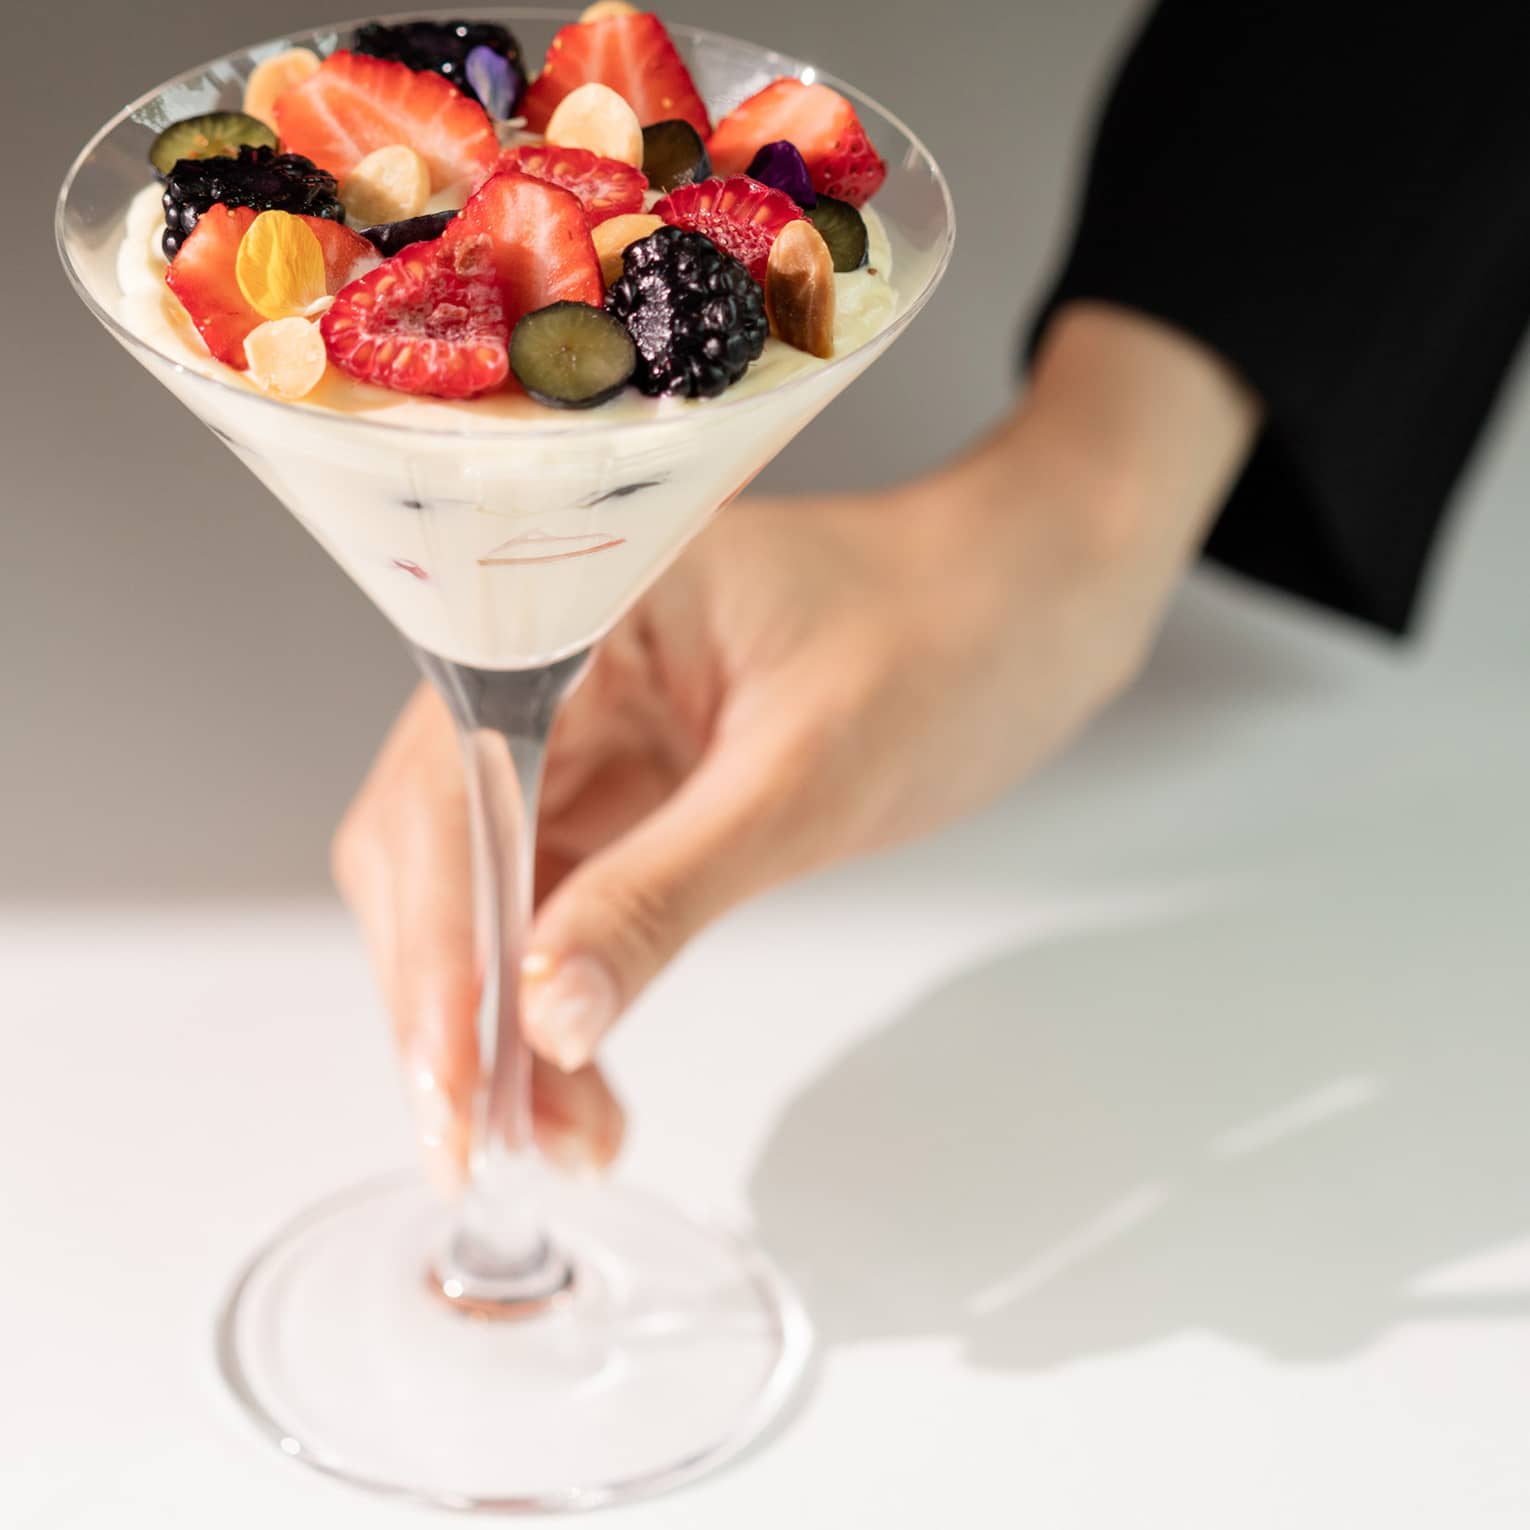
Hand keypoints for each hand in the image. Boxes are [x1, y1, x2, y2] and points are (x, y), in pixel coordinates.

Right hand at [332, 302, 1259, 1179]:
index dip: (439, 937)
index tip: (453, 1073)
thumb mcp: (805, 779)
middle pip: (440, 849)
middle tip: (485, 1141)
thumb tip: (547, 1015)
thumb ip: (664, 891)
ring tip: (557, 1138)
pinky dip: (555, 998)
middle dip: (458, 999)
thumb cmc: (939, 640)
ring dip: (501, 1023)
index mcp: (575, 604)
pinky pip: (552, 908)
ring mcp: (580, 737)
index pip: (455, 781)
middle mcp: (551, 668)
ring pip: (487, 897)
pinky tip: (577, 1085)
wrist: (1016, 617)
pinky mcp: (618, 796)